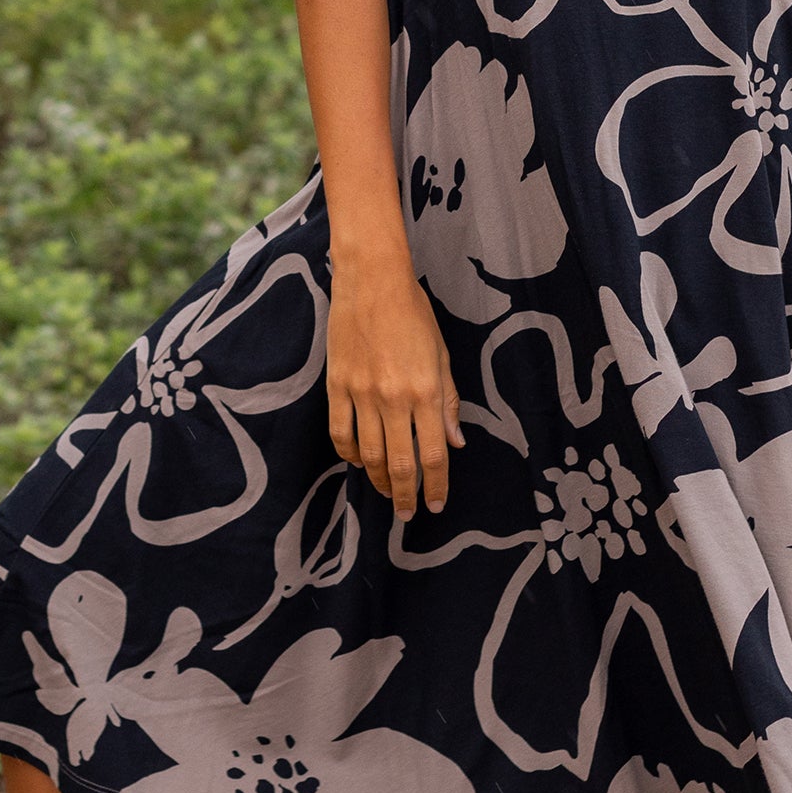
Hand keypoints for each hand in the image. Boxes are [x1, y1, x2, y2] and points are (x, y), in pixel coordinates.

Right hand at [326, 249, 462, 517]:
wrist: (372, 280)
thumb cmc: (413, 312)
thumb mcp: (442, 355)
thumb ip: (448, 402)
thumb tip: (455, 443)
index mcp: (425, 391)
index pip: (432, 454)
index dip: (435, 486)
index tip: (435, 505)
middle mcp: (393, 399)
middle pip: (399, 464)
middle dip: (405, 495)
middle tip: (408, 513)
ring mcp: (361, 394)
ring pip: (368, 455)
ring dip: (379, 480)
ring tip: (387, 492)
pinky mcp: (336, 385)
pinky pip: (340, 432)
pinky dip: (349, 454)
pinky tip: (358, 462)